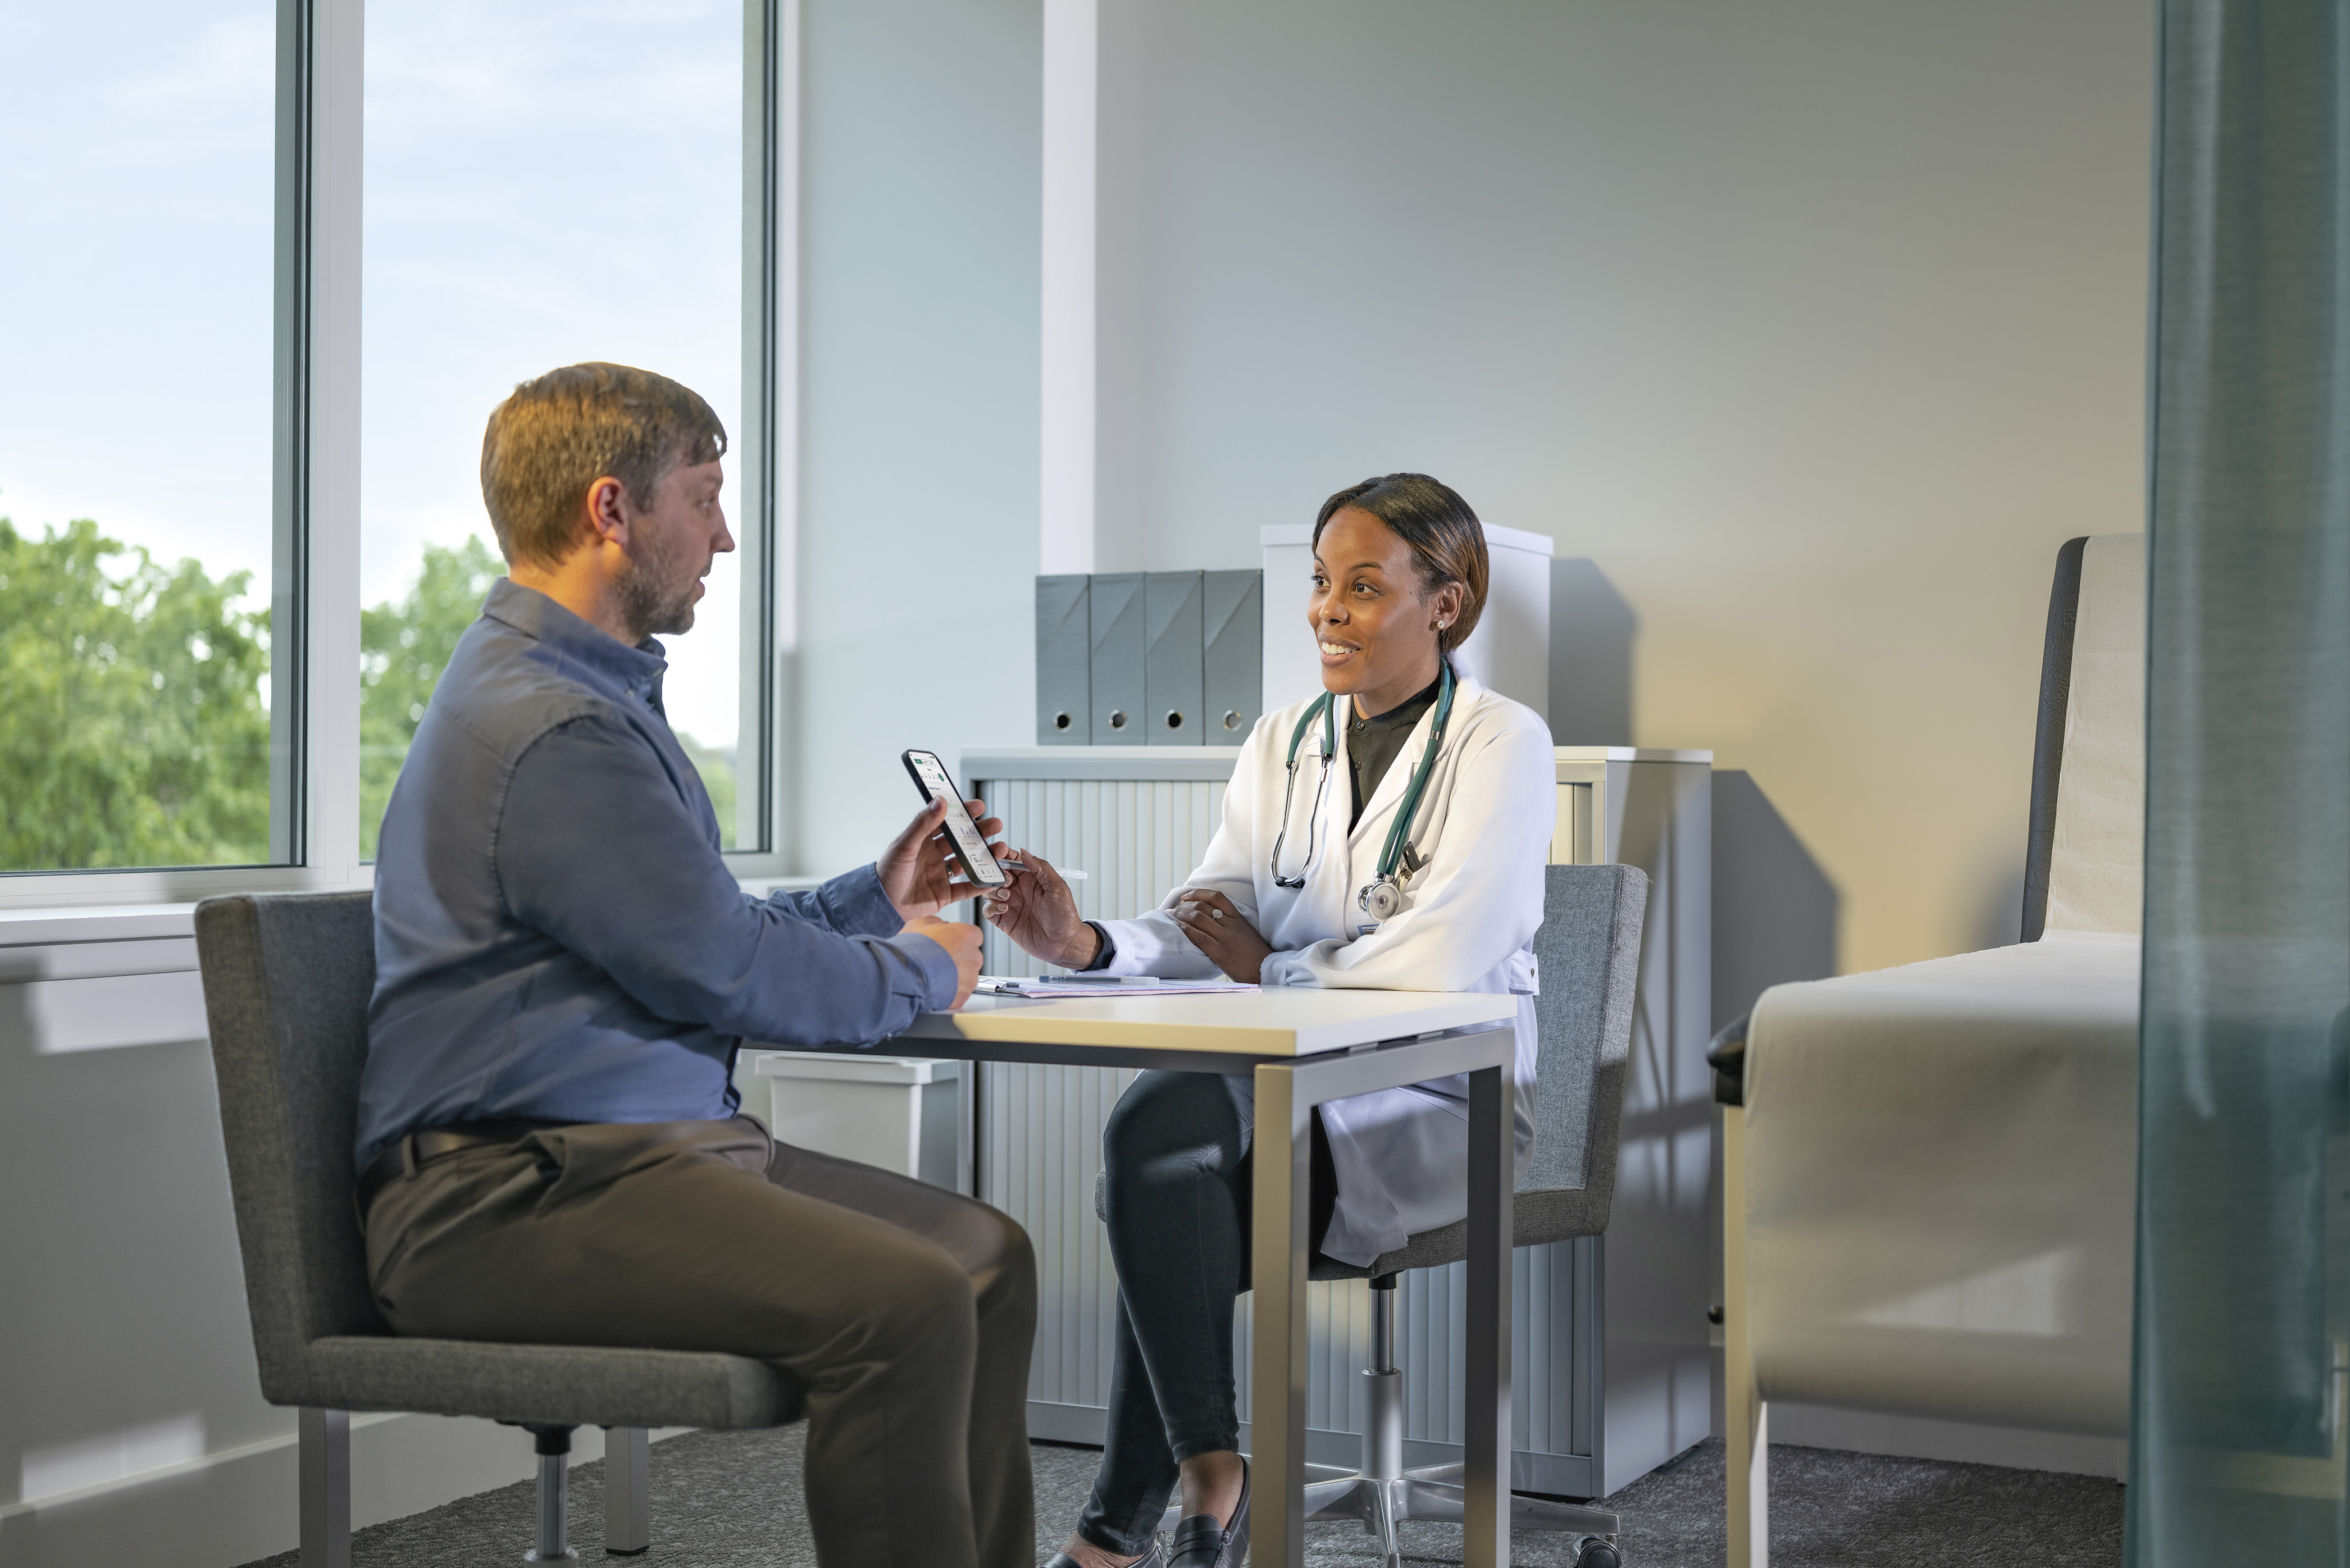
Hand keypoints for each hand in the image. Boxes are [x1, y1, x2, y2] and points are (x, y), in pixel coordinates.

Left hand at [880, 796, 1006, 921]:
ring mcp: (940, 875)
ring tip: (1000, 848)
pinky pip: (966, 889)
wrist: (880, 906)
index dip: (962, 814)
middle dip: (980, 833)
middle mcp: (934, 856)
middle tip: (996, 824)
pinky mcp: (944, 894)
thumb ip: (922, 824)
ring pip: (968, 863)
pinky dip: (980, 884)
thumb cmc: (886, 874)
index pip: (947, 823)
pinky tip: (993, 877)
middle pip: (962, 842)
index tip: (978, 806)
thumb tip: (940, 802)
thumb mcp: (904, 845)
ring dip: (985, 856)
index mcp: (923, 841)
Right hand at [903, 916, 983, 1008]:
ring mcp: (971, 977)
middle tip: (940, 959)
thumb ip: (936, 923)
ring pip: (967, 975)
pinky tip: (936, 985)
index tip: (950, 942)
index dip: (959, 939)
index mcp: (967, 934)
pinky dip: (951, 990)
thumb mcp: (920, 923)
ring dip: (955, 974)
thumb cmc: (913, 950)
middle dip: (958, 958)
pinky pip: (960, 991)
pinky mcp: (964, 995)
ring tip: (935, 974)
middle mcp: (974, 956)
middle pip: (971, 956)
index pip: (973, 935)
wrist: (907, 976)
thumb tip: (938, 925)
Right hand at [981, 848, 1099, 968]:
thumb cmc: (1065, 916)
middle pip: (996, 873)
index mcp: (1031, 877)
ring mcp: (1010, 904)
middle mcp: (1018, 889)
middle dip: (996, 873)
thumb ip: (1041, 868)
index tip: (998, 854)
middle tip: (1006, 881)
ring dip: (993, 890)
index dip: (1002, 854)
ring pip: (989, 890)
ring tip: (1007, 896)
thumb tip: (1023, 853)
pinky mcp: (1004, 921)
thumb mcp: (1058, 887)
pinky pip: (988, 910)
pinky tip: (1004, 910)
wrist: (1064, 944)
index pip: (1011, 860)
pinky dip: (991, 907)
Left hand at [1169, 888, 1272, 983]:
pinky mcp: (1221, 952)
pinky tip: (1177, 928)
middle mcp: (1231, 925)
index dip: (1198, 893)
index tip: (1186, 896)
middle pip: (1203, 906)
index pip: (1217, 897)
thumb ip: (1231, 926)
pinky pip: (1199, 937)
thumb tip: (1211, 924)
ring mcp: (1226, 938)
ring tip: (1171, 917)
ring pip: (1199, 918)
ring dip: (1181, 916)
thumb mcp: (1245, 934)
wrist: (1267, 971)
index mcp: (1238, 919)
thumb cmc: (1256, 956)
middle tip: (1174, 910)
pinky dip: (1185, 930)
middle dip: (1184, 906)